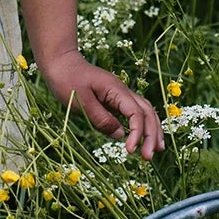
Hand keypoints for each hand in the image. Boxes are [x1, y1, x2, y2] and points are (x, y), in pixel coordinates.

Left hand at [40, 52, 164, 158]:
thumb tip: (120, 135)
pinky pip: (135, 112)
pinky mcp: (114, 99)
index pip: (136, 113)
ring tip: (158, 149)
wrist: (61, 61)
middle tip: (148, 157)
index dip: (137, 133)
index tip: (130, 150)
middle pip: (147, 112)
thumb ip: (101, 118)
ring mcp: (120, 94)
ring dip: (153, 130)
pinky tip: (144, 137)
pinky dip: (143, 125)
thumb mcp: (81, 101)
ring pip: (145, 111)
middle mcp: (123, 92)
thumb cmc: (67, 79)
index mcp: (116, 90)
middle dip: (151, 135)